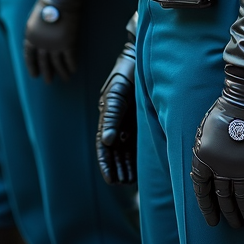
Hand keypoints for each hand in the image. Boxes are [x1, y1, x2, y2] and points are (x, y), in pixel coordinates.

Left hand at [23, 0, 83, 82]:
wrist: (60, 0)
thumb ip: (36, 33)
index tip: (34, 75)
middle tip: (49, 81)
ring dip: (62, 72)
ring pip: (58, 64)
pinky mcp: (68, 44)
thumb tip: (40, 42)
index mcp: (30, 38)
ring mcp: (55, 46)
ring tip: (65, 79)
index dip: (32, 67)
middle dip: (47, 73)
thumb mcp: (34, 20)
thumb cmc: (47, 5)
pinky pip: (70, 58)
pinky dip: (72, 65)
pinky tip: (74, 70)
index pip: (29, 56)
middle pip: (44, 62)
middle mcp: (41, 45)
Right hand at [96, 40, 136, 184]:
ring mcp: (127, 122)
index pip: (103, 146)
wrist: (140, 60)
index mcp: (106, 116)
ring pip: (124, 149)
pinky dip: (136, 156)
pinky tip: (140, 167)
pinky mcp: (139, 120)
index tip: (111, 180)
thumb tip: (106, 141)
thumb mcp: (116, 96)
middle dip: (117, 167)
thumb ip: (111, 117)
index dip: (106, 163)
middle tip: (124, 183)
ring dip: (126, 165)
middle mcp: (116, 122)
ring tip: (130, 180)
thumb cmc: (126, 76)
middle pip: (113, 151)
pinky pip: (136, 142)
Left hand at [190, 65, 243, 232]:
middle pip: (224, 198)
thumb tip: (206, 168)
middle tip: (236, 225)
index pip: (202, 189)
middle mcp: (220, 168)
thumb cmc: (226, 109)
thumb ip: (205, 150)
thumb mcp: (205, 129)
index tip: (212, 220)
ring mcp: (241, 170)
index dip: (207, 207)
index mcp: (203, 158)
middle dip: (230, 215)